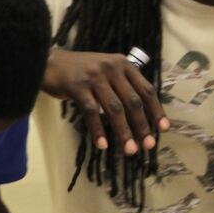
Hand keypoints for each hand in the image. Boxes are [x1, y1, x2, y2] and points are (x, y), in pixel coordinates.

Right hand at [43, 47, 169, 155]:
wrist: (49, 62)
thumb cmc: (81, 70)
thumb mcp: (106, 69)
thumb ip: (123, 84)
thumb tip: (140, 115)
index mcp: (123, 64)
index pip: (146, 89)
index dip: (156, 110)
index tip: (163, 129)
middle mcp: (112, 68)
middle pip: (132, 101)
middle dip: (142, 126)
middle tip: (147, 145)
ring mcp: (94, 77)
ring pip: (114, 109)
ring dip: (123, 132)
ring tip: (129, 150)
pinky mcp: (77, 87)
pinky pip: (91, 112)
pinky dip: (98, 130)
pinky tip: (102, 145)